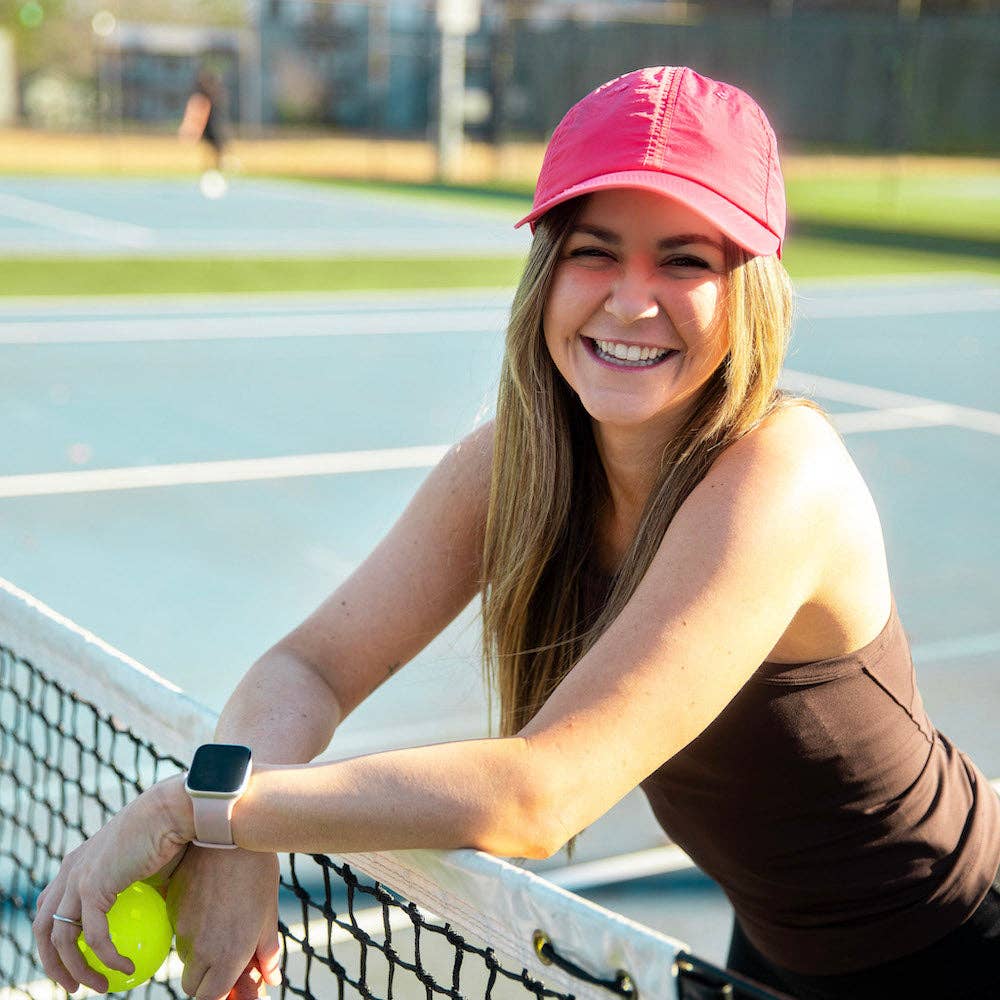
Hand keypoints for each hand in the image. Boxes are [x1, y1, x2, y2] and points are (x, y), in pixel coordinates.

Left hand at [33, 776, 192, 993]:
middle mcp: (70, 869)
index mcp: (78, 862)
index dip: (55, 936)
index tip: (75, 958)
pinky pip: (94, 937)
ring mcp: (77, 878)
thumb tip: (152, 925)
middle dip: (53, 962)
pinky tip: (126, 968)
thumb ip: (137, 895)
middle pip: (42, 927)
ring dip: (77, 970)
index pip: (51, 905)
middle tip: (76, 985)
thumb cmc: (172, 834)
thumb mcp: (147, 869)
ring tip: (101, 986)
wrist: (175, 811)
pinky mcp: (93, 887)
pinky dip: (108, 958)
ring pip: (61, 939)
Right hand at [168, 846, 281, 999]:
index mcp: (230, 954)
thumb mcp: (268, 912)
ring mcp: (182, 928)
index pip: (210, 997)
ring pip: (184, 957)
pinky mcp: (171, 909)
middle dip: (208, 977)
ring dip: (199, 952)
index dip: (219, 992)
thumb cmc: (256, 871)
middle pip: (193, 984)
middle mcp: (202, 947)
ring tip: (221, 920)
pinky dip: (189, 928)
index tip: (230, 981)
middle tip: (226, 954)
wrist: (228, 833)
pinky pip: (176, 931)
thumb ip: (266, 950)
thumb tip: (271, 977)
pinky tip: (208, 904)